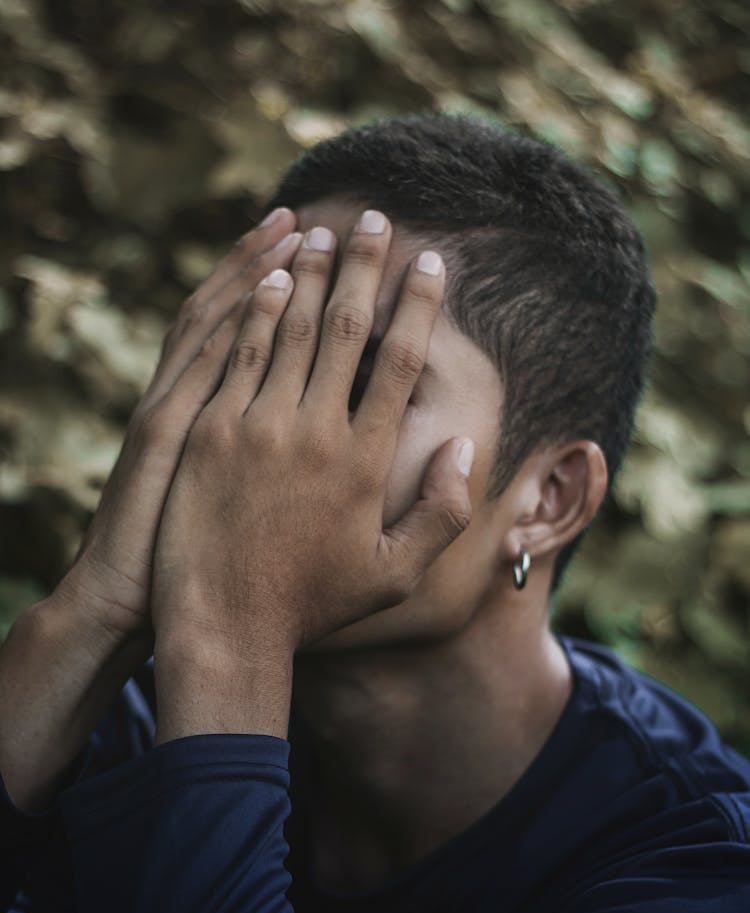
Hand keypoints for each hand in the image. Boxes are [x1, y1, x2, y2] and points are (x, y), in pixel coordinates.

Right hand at [61, 209, 301, 639]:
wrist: (128, 599)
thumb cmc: (181, 563)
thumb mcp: (208, 496)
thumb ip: (238, 452)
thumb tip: (292, 423)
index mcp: (204, 415)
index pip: (244, 334)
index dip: (271, 286)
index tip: (310, 248)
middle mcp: (189, 398)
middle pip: (236, 312)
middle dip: (274, 261)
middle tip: (313, 217)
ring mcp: (178, 409)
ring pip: (221, 323)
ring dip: (261, 273)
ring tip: (301, 228)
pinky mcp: (170, 431)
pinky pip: (210, 363)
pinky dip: (239, 320)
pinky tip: (273, 286)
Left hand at [152, 211, 473, 662]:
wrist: (225, 625)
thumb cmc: (313, 603)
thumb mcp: (396, 576)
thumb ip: (442, 511)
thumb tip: (466, 445)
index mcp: (366, 461)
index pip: (400, 362)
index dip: (418, 305)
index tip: (429, 263)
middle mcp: (316, 432)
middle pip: (348, 329)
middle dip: (366, 267)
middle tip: (377, 219)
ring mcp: (257, 427)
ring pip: (292, 330)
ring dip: (312, 275)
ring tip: (325, 232)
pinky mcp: (207, 432)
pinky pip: (239, 354)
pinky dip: (258, 311)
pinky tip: (271, 278)